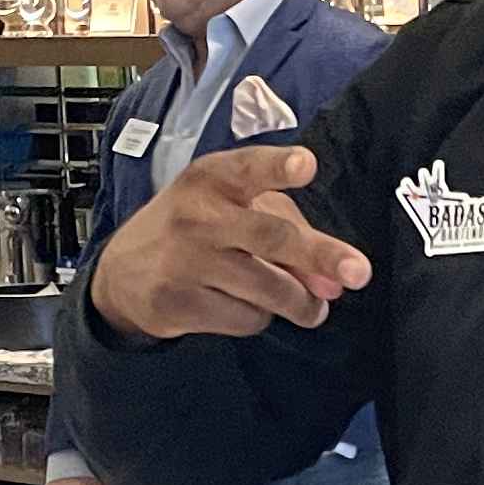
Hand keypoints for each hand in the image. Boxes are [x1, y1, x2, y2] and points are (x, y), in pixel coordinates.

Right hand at [88, 144, 373, 342]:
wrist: (124, 273)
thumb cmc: (198, 227)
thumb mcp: (236, 208)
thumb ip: (292, 232)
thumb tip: (335, 283)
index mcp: (214, 178)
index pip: (249, 168)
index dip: (278, 167)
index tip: (306, 164)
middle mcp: (198, 215)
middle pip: (271, 237)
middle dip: (319, 255)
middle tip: (359, 273)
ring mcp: (186, 262)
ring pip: (270, 290)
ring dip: (299, 302)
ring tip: (307, 306)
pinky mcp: (179, 304)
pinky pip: (247, 319)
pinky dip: (258, 318)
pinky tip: (241, 305)